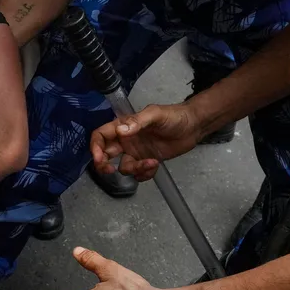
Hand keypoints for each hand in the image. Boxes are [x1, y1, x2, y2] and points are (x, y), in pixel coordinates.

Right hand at [88, 102, 202, 181]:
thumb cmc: (173, 116)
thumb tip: (120, 131)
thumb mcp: (155, 115)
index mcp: (123, 126)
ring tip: (151, 163)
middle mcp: (126, 140)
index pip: (101, 136)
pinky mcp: (147, 161)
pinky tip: (155, 165)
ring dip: (135, 169)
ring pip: (124, 167)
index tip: (100, 158)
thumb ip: (137, 122)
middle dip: (103, 164)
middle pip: (105, 154)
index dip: (95, 147)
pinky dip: (145, 174)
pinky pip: (139, 173)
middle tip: (109, 170)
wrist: (193, 127)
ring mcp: (136, 152)